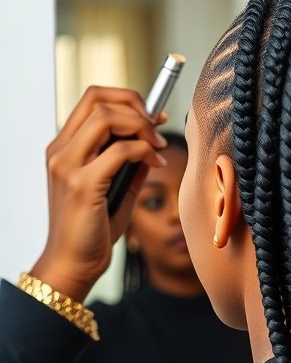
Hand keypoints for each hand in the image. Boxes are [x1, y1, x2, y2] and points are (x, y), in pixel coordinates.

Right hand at [30, 86, 167, 301]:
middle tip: (158, 127)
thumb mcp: (115, 188)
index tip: (154, 115)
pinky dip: (144, 151)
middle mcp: (61, 151)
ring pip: (107, 117)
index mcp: (64, 148)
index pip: (92, 99)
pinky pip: (121, 151)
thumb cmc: (93, 230)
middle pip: (97, 98)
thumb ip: (130, 163)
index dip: (128, 99)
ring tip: (157, 147)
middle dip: (136, 104)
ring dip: (141, 126)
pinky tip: (155, 163)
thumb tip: (153, 141)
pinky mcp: (81, 184)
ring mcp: (67, 165)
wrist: (73, 264)